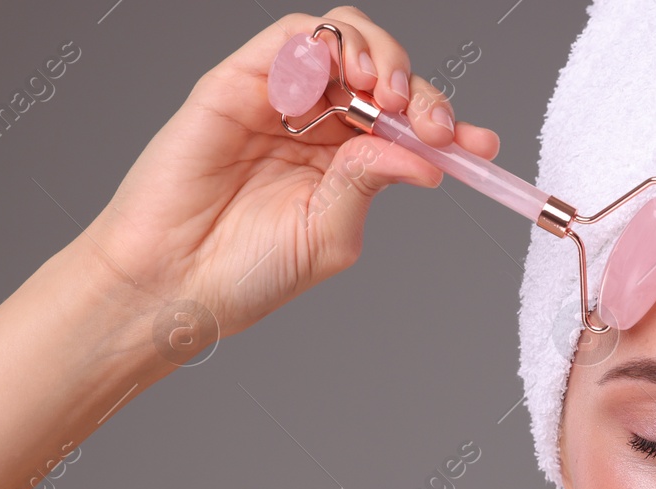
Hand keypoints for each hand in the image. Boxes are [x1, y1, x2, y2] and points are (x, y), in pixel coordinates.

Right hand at [84, 6, 498, 349]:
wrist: (174, 281)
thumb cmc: (246, 271)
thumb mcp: (330, 232)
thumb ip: (370, 182)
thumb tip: (425, 158)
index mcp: (350, 161)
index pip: (409, 124)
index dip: (450, 125)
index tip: (481, 145)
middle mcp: (320, 123)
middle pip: (384, 73)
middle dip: (421, 90)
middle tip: (431, 124)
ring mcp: (280, 99)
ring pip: (341, 40)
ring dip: (377, 55)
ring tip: (384, 95)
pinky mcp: (237, 82)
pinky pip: (290, 40)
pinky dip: (322, 47)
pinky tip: (338, 82)